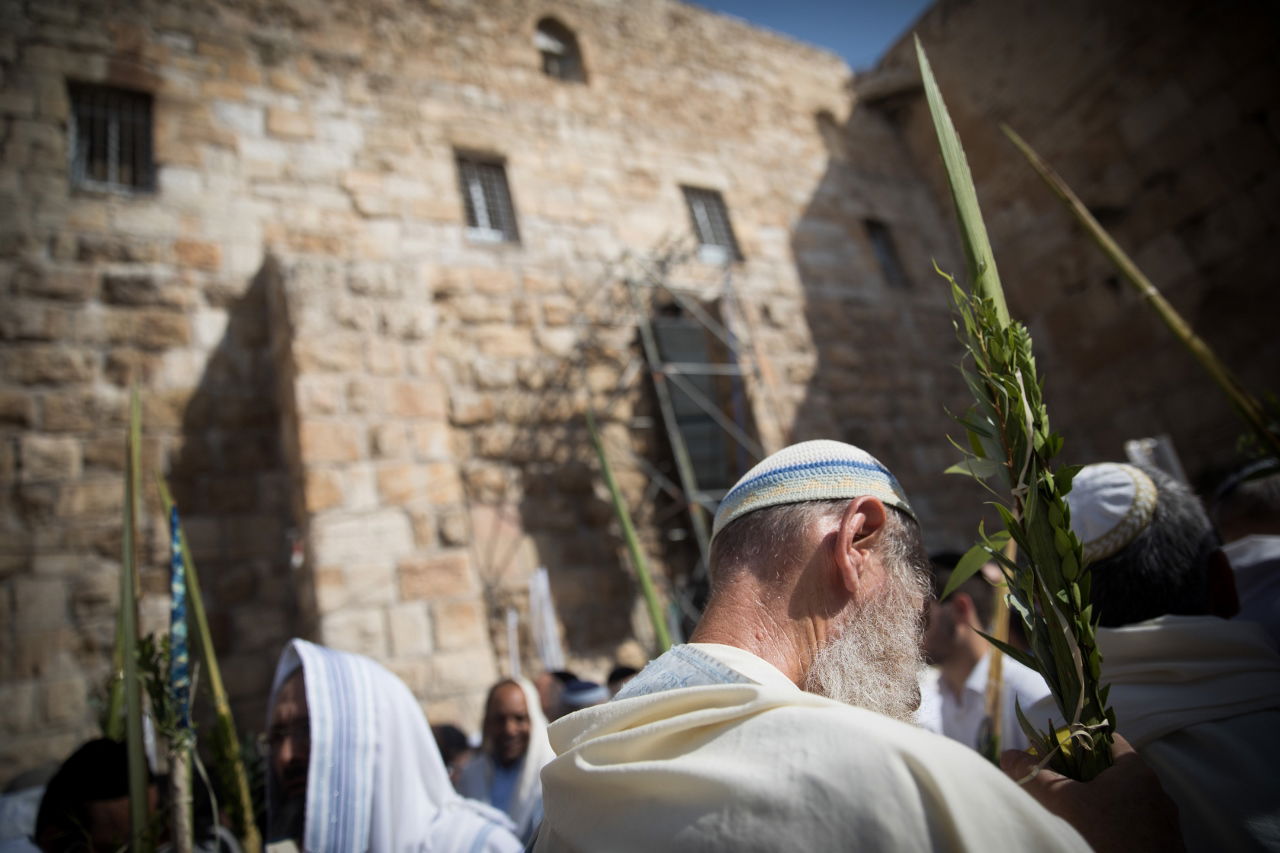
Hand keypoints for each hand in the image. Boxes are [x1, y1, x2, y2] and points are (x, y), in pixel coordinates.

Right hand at [1000, 733, 1183, 852]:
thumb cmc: (1109, 837)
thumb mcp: (1066, 803)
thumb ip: (1036, 777)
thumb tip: (1008, 756)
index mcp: (1136, 770)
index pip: (1106, 738)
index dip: (1078, 741)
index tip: (1055, 754)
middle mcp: (1155, 790)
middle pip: (1111, 770)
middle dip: (1081, 775)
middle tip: (1057, 786)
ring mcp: (1162, 818)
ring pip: (1122, 798)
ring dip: (1097, 802)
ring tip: (1073, 814)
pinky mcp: (1162, 841)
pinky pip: (1132, 821)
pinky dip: (1112, 823)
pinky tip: (1093, 834)